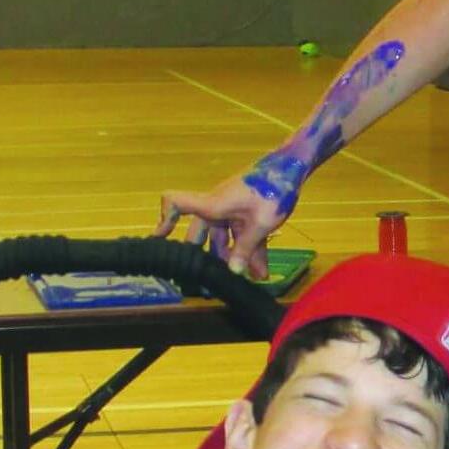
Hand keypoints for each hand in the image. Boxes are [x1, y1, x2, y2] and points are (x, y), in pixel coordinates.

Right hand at [155, 161, 297, 279]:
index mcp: (212, 204)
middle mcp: (216, 206)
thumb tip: (233, 272)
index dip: (164, 219)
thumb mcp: (260, 224)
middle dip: (205, 257)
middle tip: (206, 280)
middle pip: (202, 232)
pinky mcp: (246, 211)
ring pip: (226, 237)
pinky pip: (242, 233)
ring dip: (234, 258)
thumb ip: (246, 249)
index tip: (158, 240)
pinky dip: (249, 250)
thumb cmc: (273, 191)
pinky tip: (259, 271)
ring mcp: (232, 209)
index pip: (176, 204)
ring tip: (244, 280)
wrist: (291, 168)